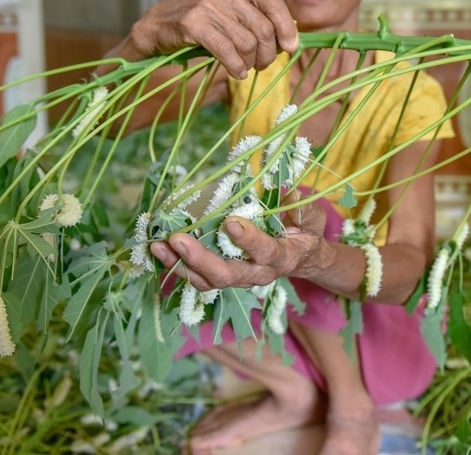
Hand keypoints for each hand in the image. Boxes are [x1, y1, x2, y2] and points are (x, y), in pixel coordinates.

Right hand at [103, 0, 298, 78]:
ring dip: (250, 63)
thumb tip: (292, 37)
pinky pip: (227, 52)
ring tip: (245, 68)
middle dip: (267, 54)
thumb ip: (257, 17)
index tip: (291, 48)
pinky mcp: (193, 24)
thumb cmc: (200, 22)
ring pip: (247, 43)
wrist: (156, 26)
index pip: (273, 2)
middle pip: (263, 28)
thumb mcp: (230, 11)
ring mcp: (207, 5)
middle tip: (261, 65)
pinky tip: (236, 72)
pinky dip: (235, 67)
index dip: (287, 28)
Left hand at [149, 198, 326, 291]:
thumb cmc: (306, 234)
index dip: (248, 240)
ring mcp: (238, 278)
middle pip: (226, 274)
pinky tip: (159, 249)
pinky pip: (198, 277)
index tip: (230, 222)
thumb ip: (302, 209)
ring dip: (180, 264)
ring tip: (158, 245)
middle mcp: (257, 273)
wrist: (302, 259)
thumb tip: (287, 190)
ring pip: (207, 280)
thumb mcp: (313, 219)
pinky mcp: (223, 277)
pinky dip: (177, 265)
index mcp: (282, 257)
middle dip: (199, 258)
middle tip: (177, 239)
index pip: (265, 252)